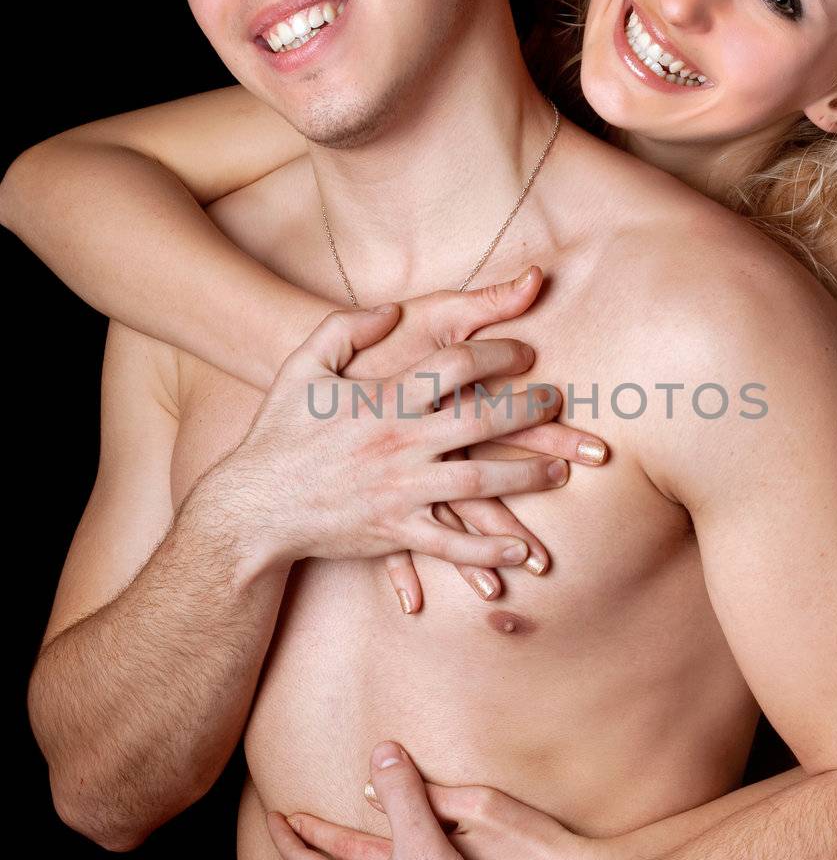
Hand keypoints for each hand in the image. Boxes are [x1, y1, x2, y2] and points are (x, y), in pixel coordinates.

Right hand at [215, 310, 578, 575]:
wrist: (253, 506)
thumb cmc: (277, 432)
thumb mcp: (303, 367)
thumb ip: (345, 328)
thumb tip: (389, 309)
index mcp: (385, 399)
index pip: (457, 365)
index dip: (499, 354)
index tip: (526, 353)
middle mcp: (401, 443)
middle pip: (482, 419)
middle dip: (529, 409)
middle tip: (559, 402)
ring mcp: (401, 490)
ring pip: (480, 483)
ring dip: (528, 477)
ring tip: (562, 470)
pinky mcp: (396, 531)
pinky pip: (452, 543)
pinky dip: (489, 550)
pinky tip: (520, 551)